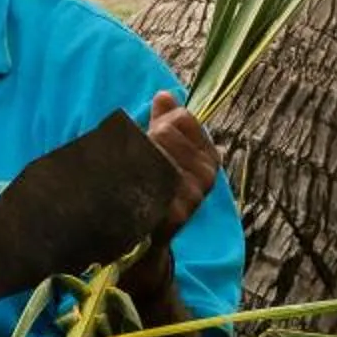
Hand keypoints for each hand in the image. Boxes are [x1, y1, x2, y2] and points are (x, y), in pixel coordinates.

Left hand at [144, 91, 220, 235]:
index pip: (182, 118)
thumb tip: (164, 96)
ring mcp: (192, 195)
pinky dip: (131, 178)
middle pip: (164, 133)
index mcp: (208, 157)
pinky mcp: (174, 213)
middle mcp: (206, 175)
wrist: (149, 241)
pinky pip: (146, 179)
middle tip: (135, 161)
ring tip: (131, 175)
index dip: (159, 121)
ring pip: (153, 153)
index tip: (150, 137)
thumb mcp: (167, 154)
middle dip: (144, 140)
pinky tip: (128, 186)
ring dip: (134, 158)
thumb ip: (167, 123)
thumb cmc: (157, 190)